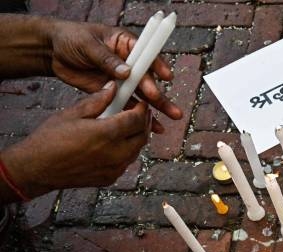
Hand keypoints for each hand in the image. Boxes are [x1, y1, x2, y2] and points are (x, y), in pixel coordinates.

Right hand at [0, 83, 149, 199]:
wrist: (37, 169)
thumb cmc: (49, 139)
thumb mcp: (72, 114)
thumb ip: (96, 101)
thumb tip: (113, 88)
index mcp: (106, 134)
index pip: (137, 120)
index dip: (142, 110)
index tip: (141, 104)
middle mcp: (115, 153)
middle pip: (142, 136)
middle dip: (144, 123)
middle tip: (139, 114)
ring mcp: (114, 169)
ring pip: (137, 151)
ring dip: (136, 138)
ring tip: (128, 126)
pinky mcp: (110, 178)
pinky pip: (126, 163)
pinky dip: (127, 151)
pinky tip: (116, 143)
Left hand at [46, 18, 180, 127]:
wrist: (53, 51)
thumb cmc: (72, 38)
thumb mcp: (88, 45)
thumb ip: (107, 59)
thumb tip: (127, 72)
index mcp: (125, 44)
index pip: (146, 54)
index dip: (157, 65)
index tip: (165, 76)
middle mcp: (129, 63)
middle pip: (148, 78)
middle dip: (159, 93)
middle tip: (166, 105)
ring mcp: (123, 79)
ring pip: (143, 95)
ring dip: (157, 107)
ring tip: (172, 118)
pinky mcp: (114, 93)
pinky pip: (129, 105)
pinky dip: (138, 116)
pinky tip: (152, 126)